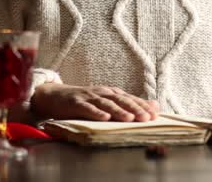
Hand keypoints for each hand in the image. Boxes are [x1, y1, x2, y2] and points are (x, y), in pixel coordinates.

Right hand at [30, 83, 158, 121]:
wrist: (56, 95)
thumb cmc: (85, 100)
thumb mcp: (108, 100)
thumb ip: (130, 103)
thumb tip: (155, 105)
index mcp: (112, 93)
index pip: (130, 99)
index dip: (142, 106)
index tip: (155, 115)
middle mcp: (103, 93)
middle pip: (121, 100)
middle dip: (134, 108)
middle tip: (146, 118)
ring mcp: (89, 97)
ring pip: (106, 104)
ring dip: (118, 111)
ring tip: (129, 118)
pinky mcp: (76, 103)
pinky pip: (87, 108)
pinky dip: (96, 113)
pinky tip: (104, 118)